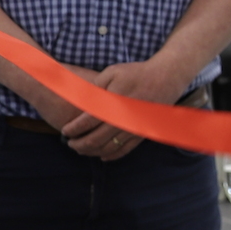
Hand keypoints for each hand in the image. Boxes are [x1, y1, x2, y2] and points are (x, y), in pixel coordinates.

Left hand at [60, 55, 195, 160]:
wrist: (166, 78)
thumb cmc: (137, 73)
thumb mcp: (112, 73)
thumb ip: (94, 88)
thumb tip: (78, 102)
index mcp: (113, 104)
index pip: (87, 122)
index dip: (73, 129)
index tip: (64, 131)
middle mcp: (123, 120)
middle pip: (95, 139)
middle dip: (79, 144)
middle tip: (70, 144)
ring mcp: (133, 129)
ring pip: (109, 147)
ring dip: (92, 151)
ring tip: (81, 150)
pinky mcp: (142, 133)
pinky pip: (125, 149)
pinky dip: (112, 155)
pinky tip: (102, 156)